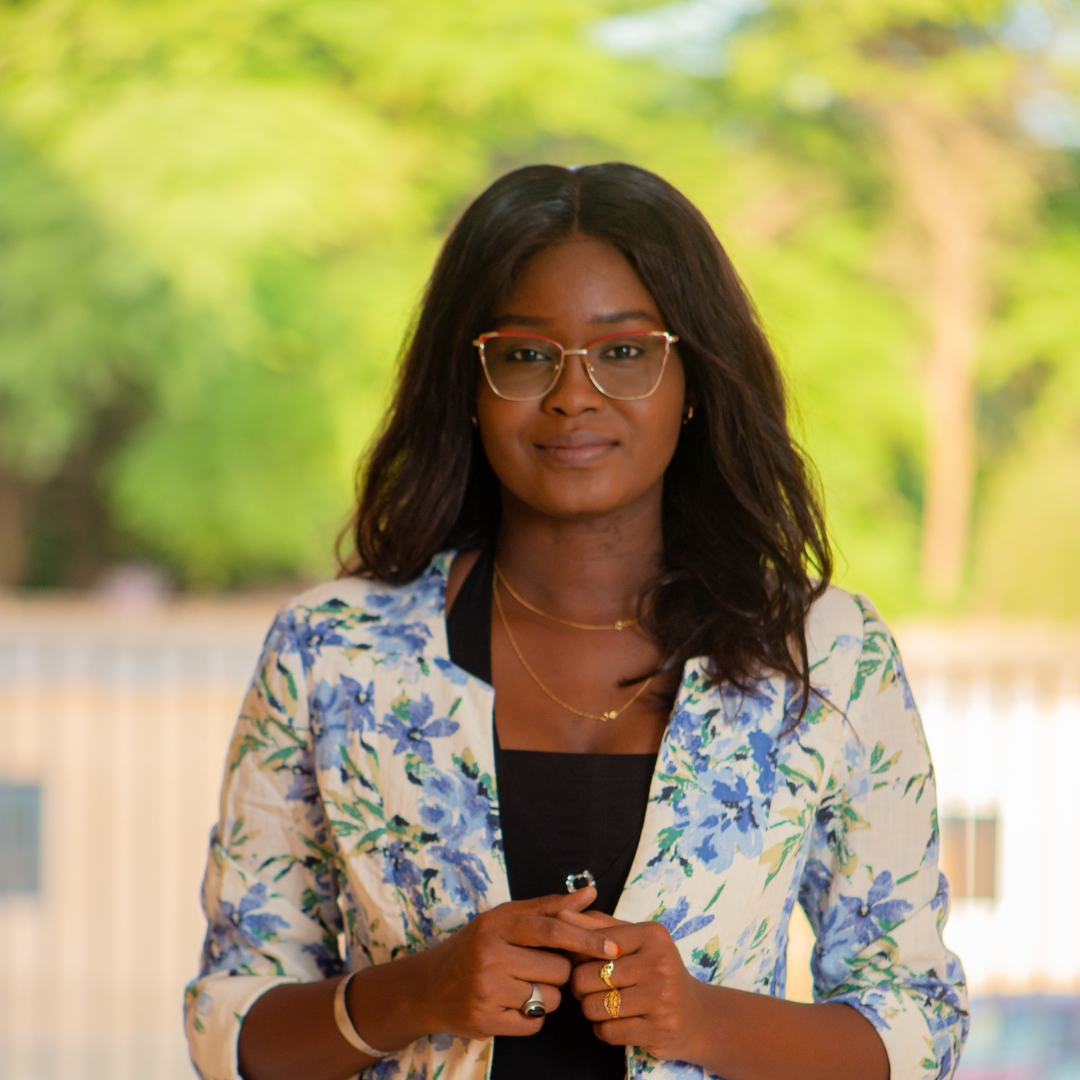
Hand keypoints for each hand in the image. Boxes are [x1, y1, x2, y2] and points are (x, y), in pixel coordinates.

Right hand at [409, 886, 620, 1040]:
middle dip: (557, 972)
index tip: (614, 948)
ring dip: (547, 996)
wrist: (428, 987)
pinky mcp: (485, 1021)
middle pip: (557, 969)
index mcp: (497, 924)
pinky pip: (534, 1024)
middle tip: (537, 968)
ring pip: (549, 998)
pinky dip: (532, 1017)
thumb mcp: (505, 918)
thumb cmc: (475, 946)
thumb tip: (591, 892)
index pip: (551, 929)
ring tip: (523, 986)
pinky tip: (513, 1005)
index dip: (585, 939)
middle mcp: (490, 955)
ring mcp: (486, 990)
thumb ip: (549, 907)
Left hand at [569, 919, 706, 1061]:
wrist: (696, 1015)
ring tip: (604, 1005)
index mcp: (652, 934)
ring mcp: (662, 998)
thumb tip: (561, 911)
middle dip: (581, 987)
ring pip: (594, 1007)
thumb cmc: (655, 971)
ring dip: (591, 1011)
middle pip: (587, 977)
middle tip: (590, 988)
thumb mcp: (634, 941)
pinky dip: (603, 1030)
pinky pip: (608, 1032)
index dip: (578, 957)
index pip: (594, 943)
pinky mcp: (660, 1029)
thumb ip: (598, 926)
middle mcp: (659, 963)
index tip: (581, 963)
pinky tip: (615, 1023)